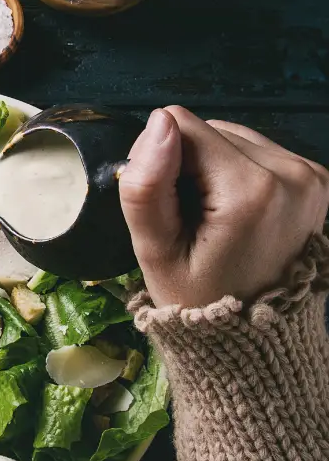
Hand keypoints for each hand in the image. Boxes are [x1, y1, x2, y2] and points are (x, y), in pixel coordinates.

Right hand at [119, 107, 328, 308]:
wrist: (254, 339)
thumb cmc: (198, 301)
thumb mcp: (155, 253)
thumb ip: (148, 188)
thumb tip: (159, 121)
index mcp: (251, 191)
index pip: (183, 127)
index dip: (159, 162)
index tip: (165, 208)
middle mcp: (292, 173)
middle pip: (209, 130)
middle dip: (187, 166)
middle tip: (187, 220)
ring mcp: (310, 174)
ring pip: (231, 137)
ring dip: (210, 168)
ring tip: (210, 219)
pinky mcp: (315, 177)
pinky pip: (255, 150)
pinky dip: (234, 173)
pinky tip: (232, 213)